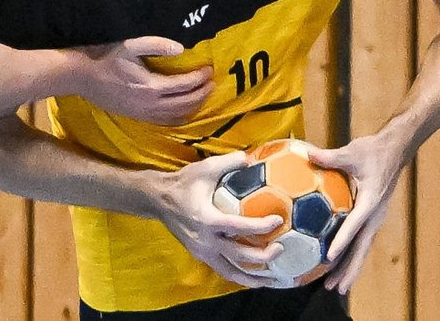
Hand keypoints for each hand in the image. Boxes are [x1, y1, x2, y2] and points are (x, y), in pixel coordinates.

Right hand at [70, 36, 212, 124]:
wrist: (82, 76)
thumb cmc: (105, 57)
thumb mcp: (130, 44)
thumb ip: (156, 45)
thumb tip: (180, 48)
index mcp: (150, 86)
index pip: (184, 85)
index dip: (199, 78)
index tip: (209, 70)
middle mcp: (150, 104)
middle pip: (185, 103)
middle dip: (202, 93)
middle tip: (212, 83)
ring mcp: (143, 114)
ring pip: (177, 116)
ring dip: (193, 107)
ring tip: (203, 96)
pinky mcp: (137, 117)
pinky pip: (165, 122)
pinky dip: (180, 117)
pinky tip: (184, 111)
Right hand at [152, 150, 286, 286]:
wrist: (158, 200)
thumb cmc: (183, 183)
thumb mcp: (205, 168)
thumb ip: (230, 162)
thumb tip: (252, 158)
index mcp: (207, 219)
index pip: (239, 227)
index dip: (261, 226)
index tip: (278, 220)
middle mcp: (205, 240)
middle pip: (239, 256)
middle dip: (264, 256)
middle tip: (281, 249)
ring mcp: (202, 251)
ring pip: (231, 272)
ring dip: (253, 278)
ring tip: (273, 280)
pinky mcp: (201, 255)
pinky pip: (223, 270)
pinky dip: (240, 276)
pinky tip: (254, 278)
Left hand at [307, 133, 408, 293]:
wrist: (395, 151)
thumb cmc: (374, 151)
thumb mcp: (352, 152)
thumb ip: (330, 157)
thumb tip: (308, 154)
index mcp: (371, 202)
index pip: (354, 225)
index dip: (342, 241)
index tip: (330, 257)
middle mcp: (375, 216)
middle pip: (361, 248)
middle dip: (349, 269)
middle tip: (335, 288)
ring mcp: (374, 219)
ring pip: (362, 249)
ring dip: (350, 268)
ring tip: (335, 287)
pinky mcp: (371, 217)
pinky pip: (360, 241)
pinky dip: (349, 255)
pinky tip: (336, 265)